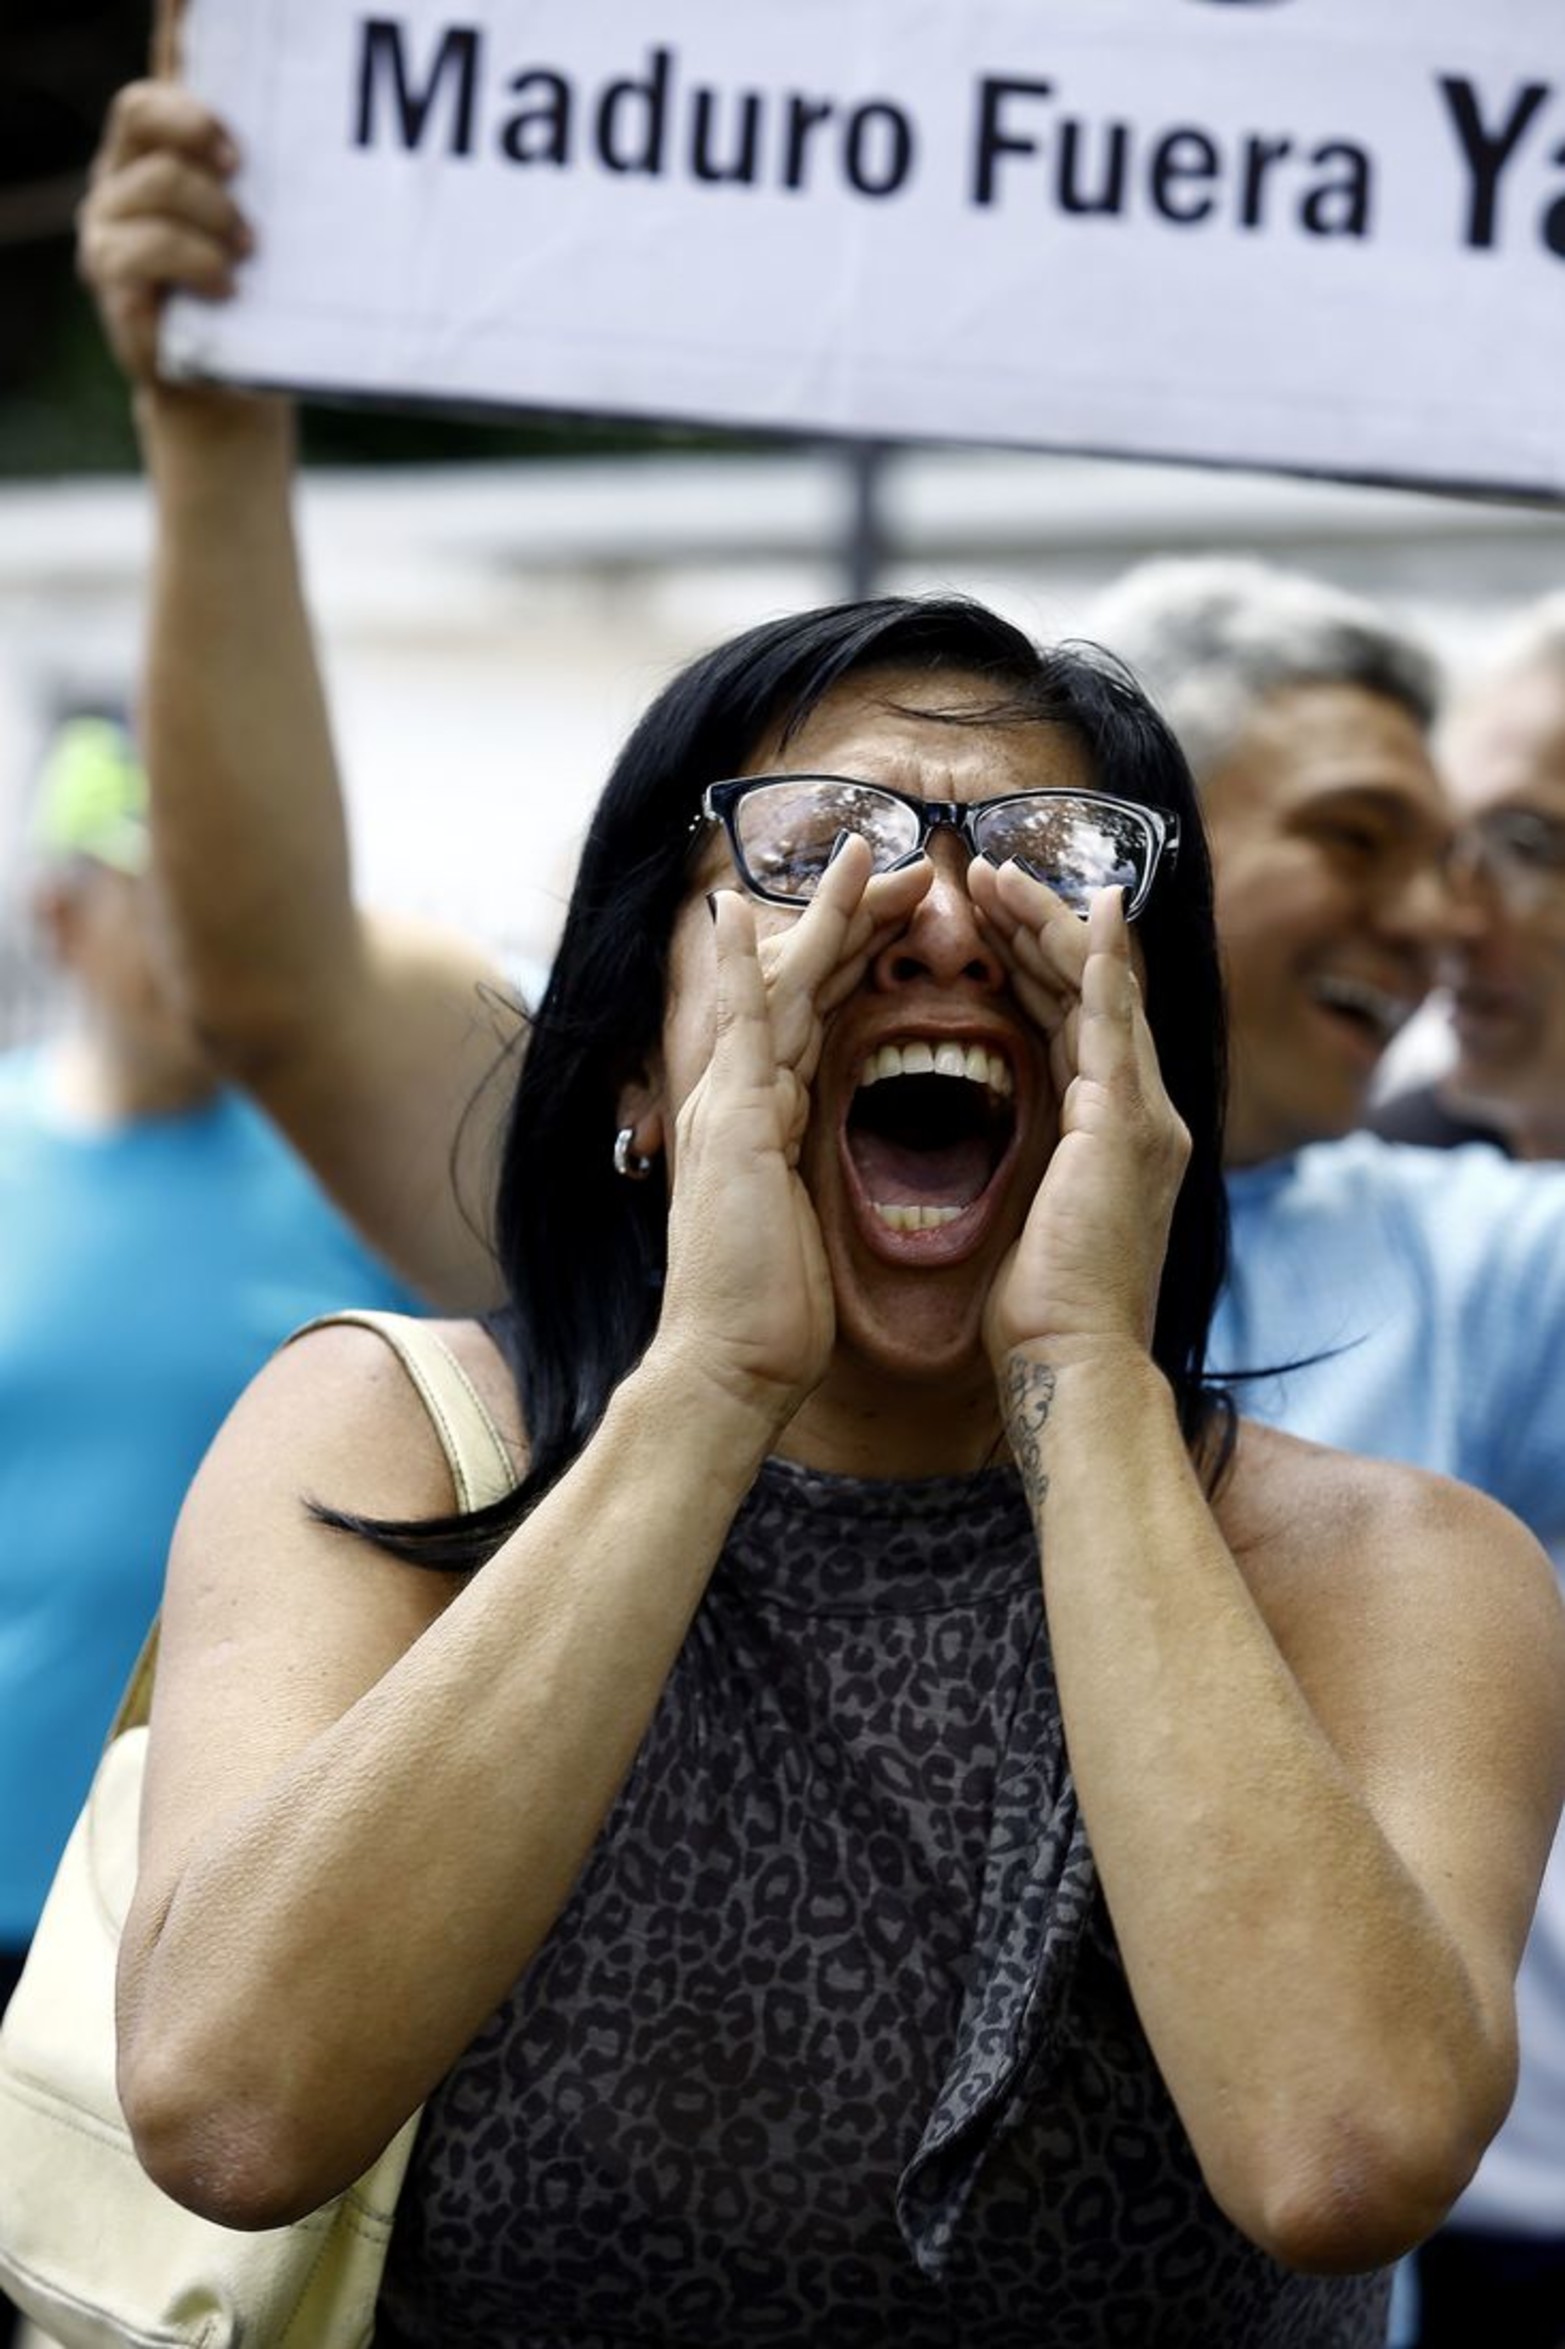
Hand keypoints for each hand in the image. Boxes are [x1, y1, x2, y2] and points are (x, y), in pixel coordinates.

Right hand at [78, 81, 253, 389]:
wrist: (224, 381)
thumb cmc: (247, 293)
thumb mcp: (253, 230)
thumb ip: (254, 183)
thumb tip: (301, 140)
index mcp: (148, 154)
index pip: (147, 98)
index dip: (182, 90)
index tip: (237, 141)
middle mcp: (118, 178)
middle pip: (138, 113)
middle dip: (200, 135)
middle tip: (244, 177)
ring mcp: (106, 223)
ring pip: (156, 182)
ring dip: (213, 213)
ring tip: (247, 252)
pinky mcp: (108, 272)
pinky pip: (146, 248)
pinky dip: (196, 262)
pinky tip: (226, 289)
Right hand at [656, 838, 930, 1422]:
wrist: (730, 1366)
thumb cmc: (771, 1313)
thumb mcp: (798, 1224)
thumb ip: (799, 1175)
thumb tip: (808, 1162)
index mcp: (766, 1118)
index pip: (816, 1015)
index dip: (855, 958)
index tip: (900, 915)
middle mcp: (738, 1098)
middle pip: (801, 982)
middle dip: (851, 917)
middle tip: (903, 859)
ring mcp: (727, 1104)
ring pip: (780, 984)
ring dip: (822, 916)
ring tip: (866, 854)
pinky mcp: (731, 1123)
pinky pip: (738, 1027)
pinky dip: (735, 965)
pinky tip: (737, 911)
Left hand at [969, 862, 1190, 1366]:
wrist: (1072, 1366)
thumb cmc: (1041, 1313)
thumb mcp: (1033, 1219)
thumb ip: (1037, 1166)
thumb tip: (1013, 1150)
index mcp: (1117, 1133)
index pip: (1073, 1021)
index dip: (1032, 963)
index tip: (986, 920)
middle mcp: (1145, 1113)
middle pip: (1089, 990)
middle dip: (1037, 925)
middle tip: (984, 874)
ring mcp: (1144, 1115)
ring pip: (1098, 990)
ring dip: (1049, 926)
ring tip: (996, 876)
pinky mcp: (1127, 1125)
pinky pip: (1111, 1022)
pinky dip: (1100, 962)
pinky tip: (1089, 910)